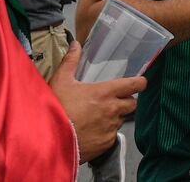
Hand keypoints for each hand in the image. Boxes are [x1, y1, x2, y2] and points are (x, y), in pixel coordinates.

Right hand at [49, 43, 144, 162]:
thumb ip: (71, 61)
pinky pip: (112, 136)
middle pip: (132, 104)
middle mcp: (112, 110)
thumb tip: (75, 45)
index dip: (140, 83)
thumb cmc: (57, 109)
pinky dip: (106, 133)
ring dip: (115, 117)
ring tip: (98, 116)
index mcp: (105, 92)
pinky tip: (92, 130)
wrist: (49, 139)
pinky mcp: (106, 144)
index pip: (135, 85)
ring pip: (121, 120)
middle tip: (114, 100)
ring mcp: (110, 128)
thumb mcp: (61, 80)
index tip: (139, 82)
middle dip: (127, 101)